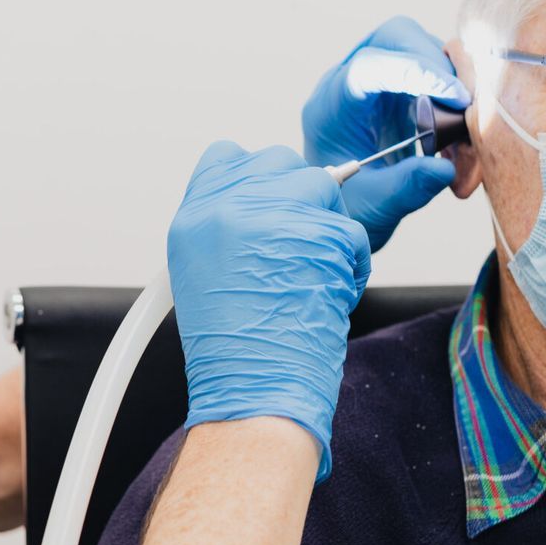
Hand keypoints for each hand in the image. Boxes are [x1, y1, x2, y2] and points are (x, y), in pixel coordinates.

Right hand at [167, 142, 372, 481]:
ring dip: (326, 224)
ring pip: (322, 185)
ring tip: (312, 270)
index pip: (226, 156)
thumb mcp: (202, 275)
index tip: (267, 203)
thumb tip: (265, 206)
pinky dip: (350, 259)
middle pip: (279, 161)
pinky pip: (351, 228)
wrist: (252, 388)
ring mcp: (275, 216)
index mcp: (194, 219)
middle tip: (296, 240)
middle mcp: (228, 208)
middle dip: (297, 193)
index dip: (256, 176)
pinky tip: (330, 290)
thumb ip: (227, 226)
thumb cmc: (231, 348)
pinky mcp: (318, 232)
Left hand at [301, 15, 469, 251]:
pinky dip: (460, 110)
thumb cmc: (347, 209)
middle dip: (442, 67)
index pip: (370, 66)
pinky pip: (442, 77)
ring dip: (458, 94)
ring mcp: (381, 80)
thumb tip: (443, 169)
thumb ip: (405, 188)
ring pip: (427, 52)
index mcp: (333, 106)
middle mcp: (354, 81)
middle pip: (399, 38)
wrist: (343, 211)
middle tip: (470, 111)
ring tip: (468, 155)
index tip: (458, 97)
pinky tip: (463, 156)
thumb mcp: (373, 208)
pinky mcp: (406, 88)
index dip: (416, 72)